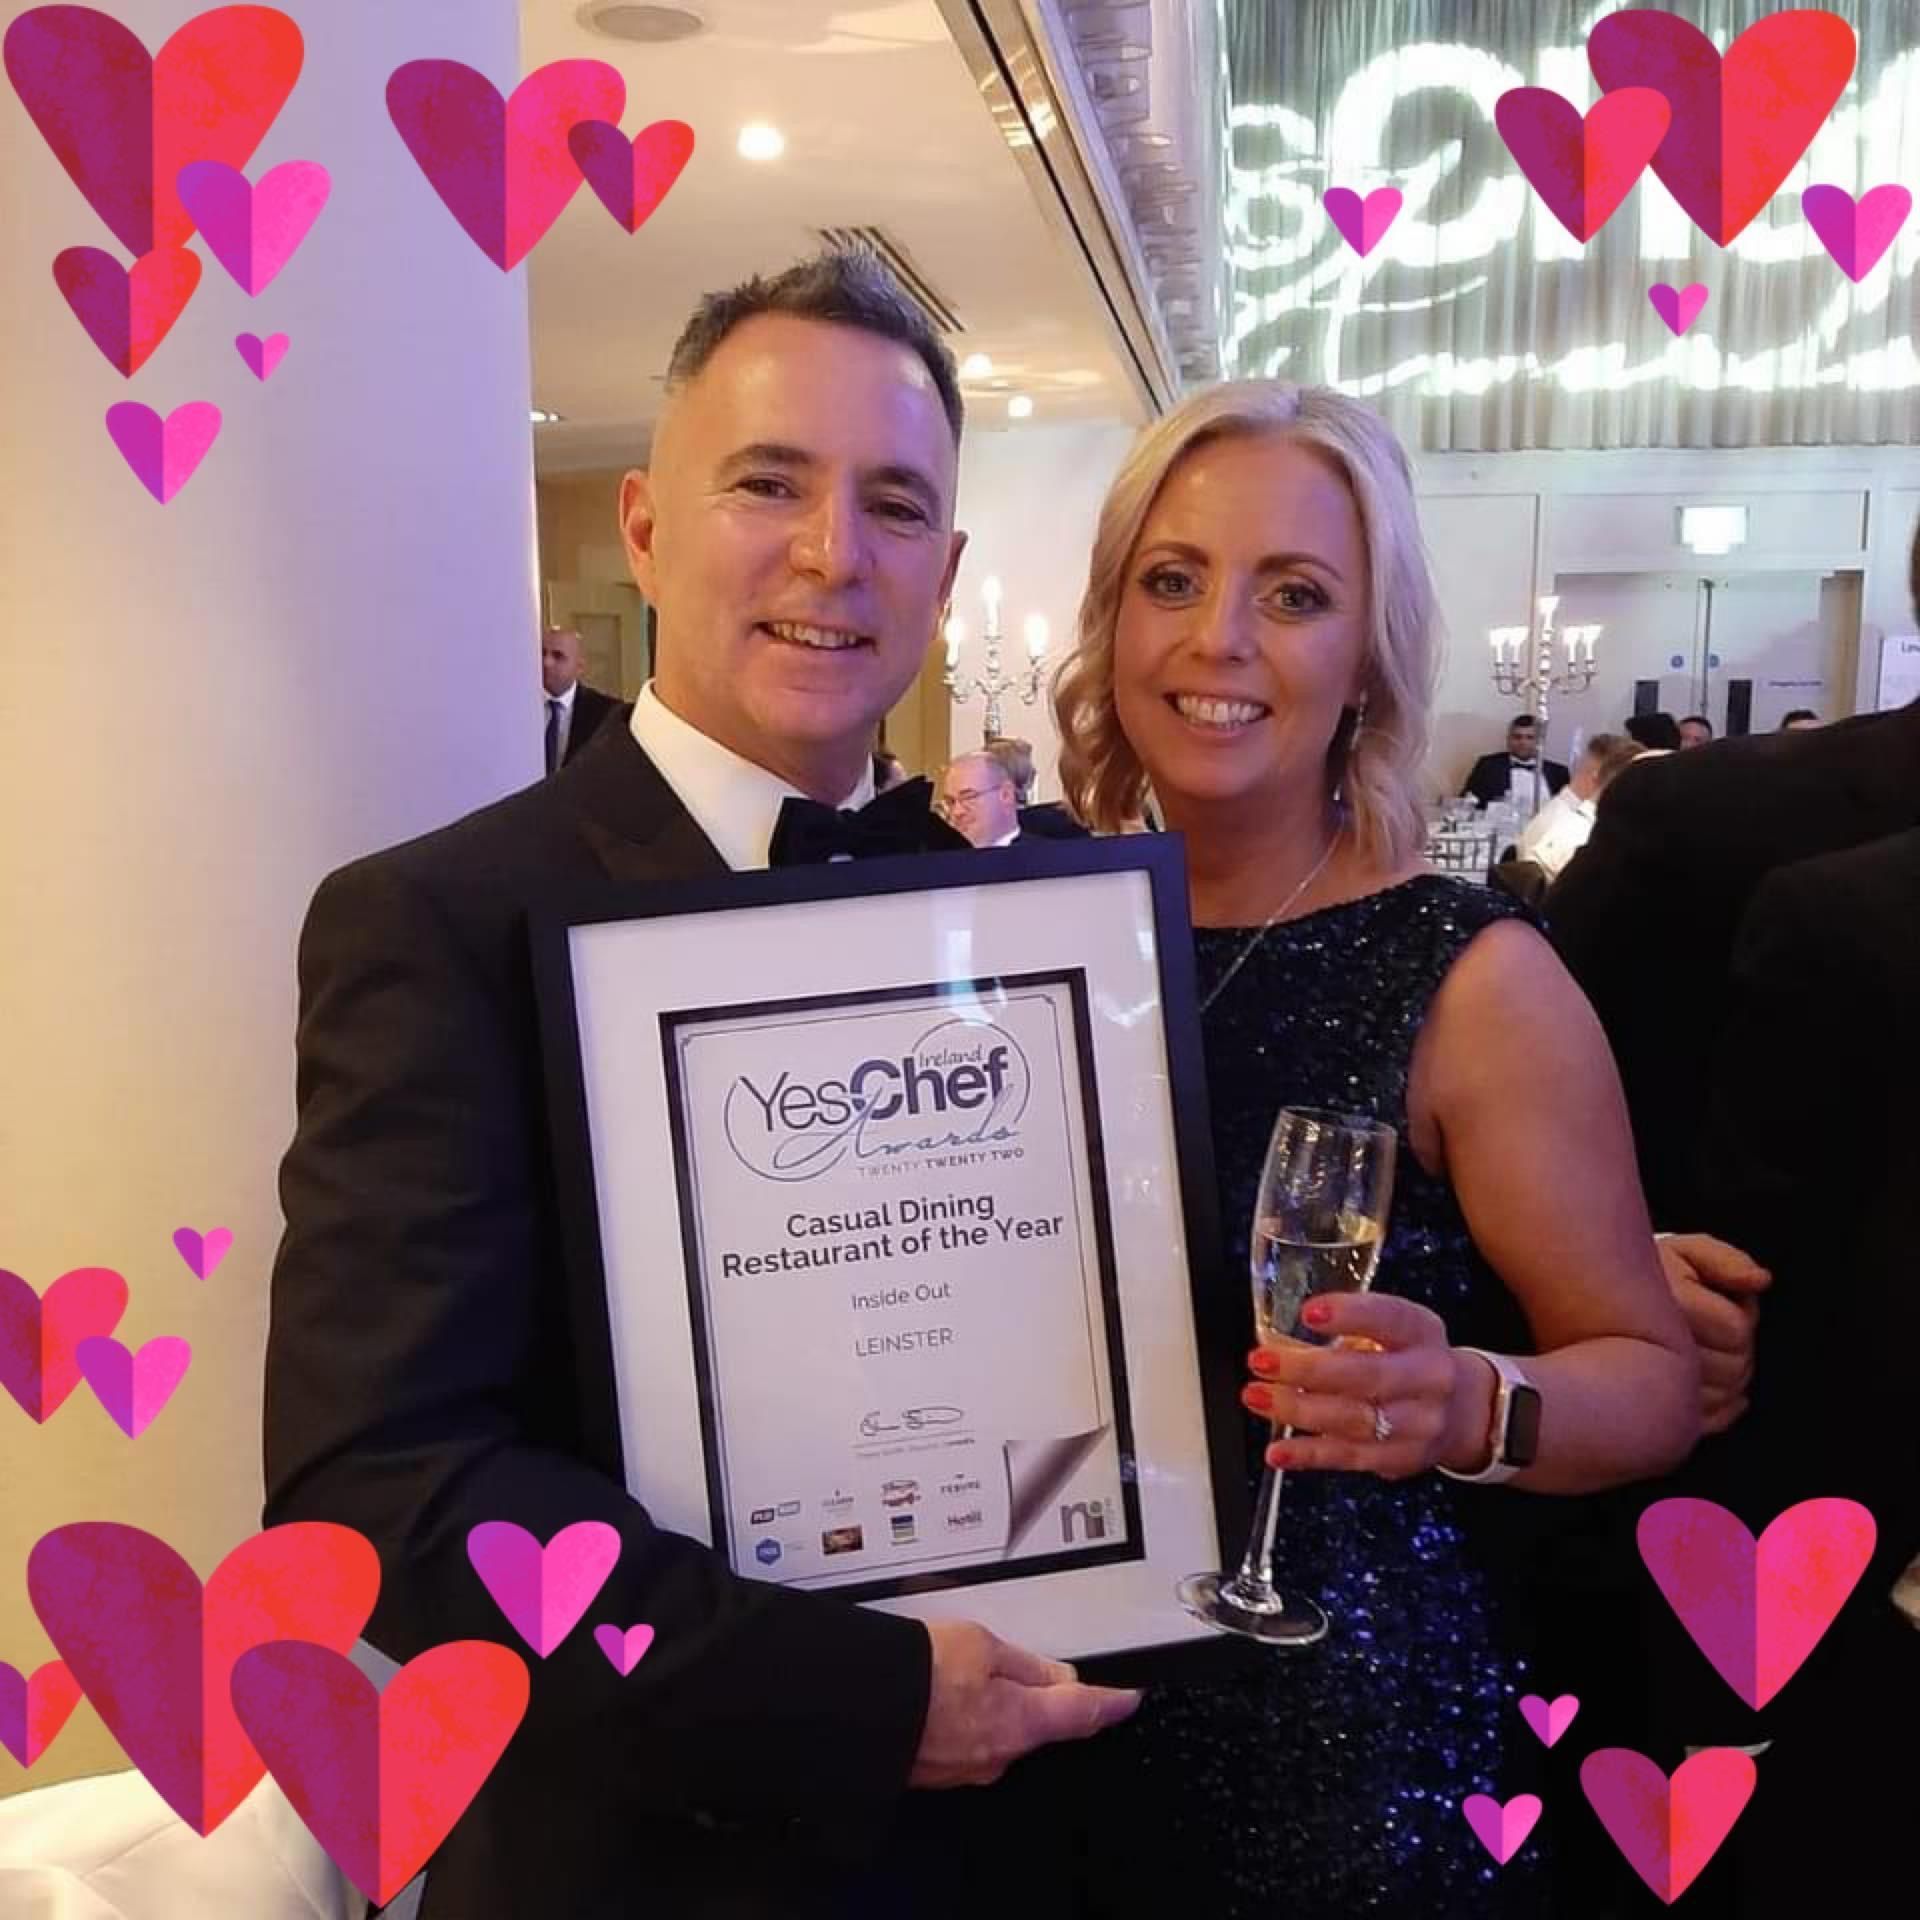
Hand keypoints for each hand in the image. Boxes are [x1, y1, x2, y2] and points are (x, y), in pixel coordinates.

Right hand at [908, 1619, 1140, 1787]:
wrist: (858, 1710)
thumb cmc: (915, 1675)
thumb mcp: (980, 1644)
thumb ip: (1025, 1662)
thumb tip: (1057, 1676)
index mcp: (1019, 1721)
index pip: (1083, 1712)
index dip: (1111, 1703)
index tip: (1129, 1699)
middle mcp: (1000, 1756)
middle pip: (1040, 1721)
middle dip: (1034, 1693)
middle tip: (1003, 1658)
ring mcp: (969, 1768)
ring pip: (1002, 1729)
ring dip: (995, 1702)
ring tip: (957, 1669)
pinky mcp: (942, 1771)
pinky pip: (970, 1739)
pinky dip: (967, 1716)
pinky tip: (942, 1694)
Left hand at [1243, 1292, 1490, 1479]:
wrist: (1461, 1411)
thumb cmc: (1411, 1360)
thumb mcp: (1396, 1329)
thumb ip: (1351, 1326)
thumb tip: (1279, 1331)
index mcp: (1422, 1332)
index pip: (1390, 1318)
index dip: (1350, 1314)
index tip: (1308, 1313)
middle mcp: (1428, 1377)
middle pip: (1368, 1375)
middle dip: (1307, 1369)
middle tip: (1262, 1361)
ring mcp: (1417, 1423)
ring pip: (1354, 1420)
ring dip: (1297, 1410)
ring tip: (1256, 1396)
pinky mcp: (1400, 1458)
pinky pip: (1349, 1458)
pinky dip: (1308, 1455)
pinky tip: (1277, 1451)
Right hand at [1655, 1232, 1769, 1433]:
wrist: (1589, 1299)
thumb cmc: (1646, 1274)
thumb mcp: (1684, 1251)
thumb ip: (1725, 1260)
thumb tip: (1760, 1280)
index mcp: (1668, 1308)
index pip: (1738, 1330)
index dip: (1742, 1310)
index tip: (1716, 1296)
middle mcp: (1656, 1351)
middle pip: (1735, 1368)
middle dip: (1736, 1346)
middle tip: (1711, 1323)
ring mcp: (1650, 1387)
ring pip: (1723, 1397)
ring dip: (1727, 1375)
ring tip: (1702, 1347)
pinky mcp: (1651, 1411)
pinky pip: (1705, 1422)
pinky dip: (1722, 1409)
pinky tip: (1708, 1384)